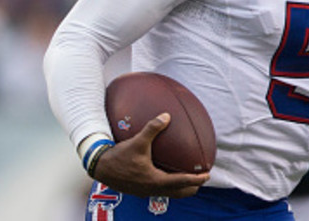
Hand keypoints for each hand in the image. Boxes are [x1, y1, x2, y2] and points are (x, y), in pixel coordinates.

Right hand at [91, 113, 209, 197]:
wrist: (100, 167)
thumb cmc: (119, 156)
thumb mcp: (137, 141)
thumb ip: (152, 128)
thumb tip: (167, 115)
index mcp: (155, 180)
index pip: (181, 182)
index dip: (196, 179)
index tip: (208, 175)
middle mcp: (152, 189)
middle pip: (179, 193)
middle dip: (192, 187)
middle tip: (202, 178)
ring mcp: (146, 191)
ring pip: (170, 193)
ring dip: (181, 187)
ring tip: (189, 178)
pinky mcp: (140, 189)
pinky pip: (160, 189)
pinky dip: (169, 184)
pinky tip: (166, 172)